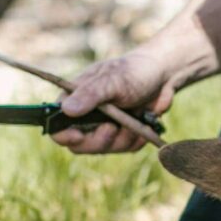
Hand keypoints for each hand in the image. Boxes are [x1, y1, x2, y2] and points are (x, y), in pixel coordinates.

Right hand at [54, 44, 175, 153]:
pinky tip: (143, 123)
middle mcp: (86, 115)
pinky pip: (123, 149)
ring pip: (103, 149)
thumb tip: (67, 109)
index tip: (78, 136)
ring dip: (120, 139)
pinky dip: (135, 140)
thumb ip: (90, 95)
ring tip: (134, 118)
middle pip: (79, 144)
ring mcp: (104, 126)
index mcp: (76, 98)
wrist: (163, 75)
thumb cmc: (134, 71)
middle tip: (112, 128)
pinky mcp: (122, 134)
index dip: (63, 134)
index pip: (56, 125)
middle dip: (98, 140)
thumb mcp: (113, 81)